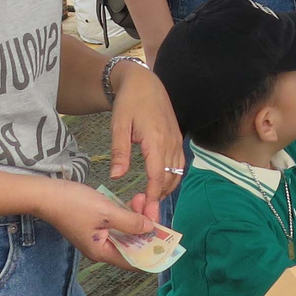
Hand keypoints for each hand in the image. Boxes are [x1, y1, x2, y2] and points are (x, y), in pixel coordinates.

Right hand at [34, 177, 162, 267]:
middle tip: (153, 208)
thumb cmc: (73, 204)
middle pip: (133, 245)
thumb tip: (150, 228)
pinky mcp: (95, 226)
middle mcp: (102, 249)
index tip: (167, 240)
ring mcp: (98, 237)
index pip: (136, 261)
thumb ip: (130, 222)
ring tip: (143, 199)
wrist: (45, 194)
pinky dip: (126, 215)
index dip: (153, 252)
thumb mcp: (106, 212)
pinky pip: (117, 225)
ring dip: (137, 218)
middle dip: (146, 228)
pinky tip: (132, 201)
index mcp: (103, 252)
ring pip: (126, 233)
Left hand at [107, 59, 182, 212]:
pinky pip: (179, 165)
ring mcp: (177, 141)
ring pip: (176, 173)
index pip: (157, 175)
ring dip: (166, 190)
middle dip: (159, 198)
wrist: (145, 82)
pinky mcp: (177, 140)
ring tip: (151, 203)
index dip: (153, 196)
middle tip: (143, 213)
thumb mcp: (118, 126)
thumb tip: (117, 177)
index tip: (147, 213)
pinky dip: (171, 178)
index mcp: (156, 140)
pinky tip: (160, 186)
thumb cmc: (129, 102)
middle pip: (169, 178)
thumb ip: (120, 152)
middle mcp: (171, 143)